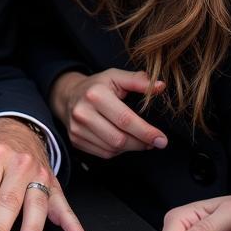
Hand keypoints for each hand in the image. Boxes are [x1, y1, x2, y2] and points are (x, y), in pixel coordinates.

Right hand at [49, 69, 166, 157]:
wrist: (68, 95)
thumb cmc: (97, 86)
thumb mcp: (116, 77)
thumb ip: (138, 81)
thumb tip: (161, 86)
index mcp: (95, 95)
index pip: (125, 120)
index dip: (146, 132)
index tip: (162, 139)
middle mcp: (83, 113)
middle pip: (119, 139)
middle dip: (141, 143)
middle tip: (154, 141)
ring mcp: (77, 128)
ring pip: (112, 149)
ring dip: (131, 148)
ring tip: (140, 140)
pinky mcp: (75, 140)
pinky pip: (103, 153)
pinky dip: (118, 150)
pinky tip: (123, 141)